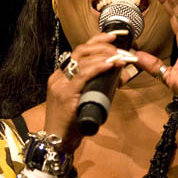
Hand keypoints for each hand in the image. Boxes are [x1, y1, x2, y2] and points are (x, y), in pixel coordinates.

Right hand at [44, 32, 134, 150]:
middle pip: (80, 51)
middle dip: (102, 45)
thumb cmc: (72, 123)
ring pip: (82, 61)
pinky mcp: (65, 95)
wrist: (57, 141)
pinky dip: (98, 68)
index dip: (96, 41)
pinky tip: (110, 64)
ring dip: (104, 56)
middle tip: (119, 47)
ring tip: (120, 57)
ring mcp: (61, 85)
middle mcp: (59, 76)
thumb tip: (120, 76)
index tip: (113, 36)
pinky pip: (83, 76)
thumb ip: (98, 86)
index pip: (79, 51)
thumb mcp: (86, 99)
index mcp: (62, 75)